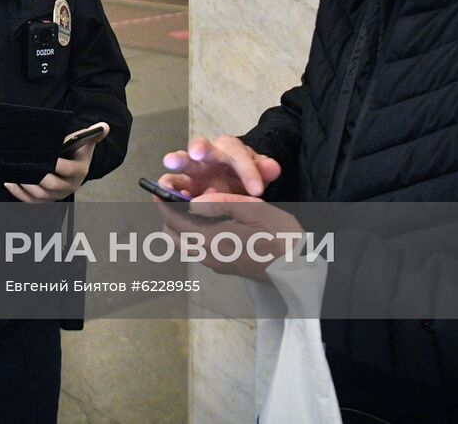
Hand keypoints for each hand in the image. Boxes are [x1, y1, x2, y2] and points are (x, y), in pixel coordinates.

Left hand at [5, 122, 109, 203]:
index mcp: (79, 171)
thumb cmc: (77, 153)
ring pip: (40, 195)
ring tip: (15, 174)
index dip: (58, 165)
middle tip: (27, 167)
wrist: (74, 168)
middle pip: (52, 186)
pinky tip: (10, 182)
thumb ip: (93, 134)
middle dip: (39, 178)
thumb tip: (104, 126)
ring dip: (26, 186)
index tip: (48, 159)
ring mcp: (56, 195)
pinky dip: (19, 193)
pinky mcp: (45, 199)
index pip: (68, 170)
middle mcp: (69, 186)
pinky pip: (31, 201)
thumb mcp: (86, 142)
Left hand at [155, 192, 303, 283]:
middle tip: (175, 197)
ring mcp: (216, 264)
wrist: (299, 269)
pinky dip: (194, 236)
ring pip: (185, 245)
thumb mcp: (253, 209)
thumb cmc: (279, 235)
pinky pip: (199, 251)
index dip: (163, 203)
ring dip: (181, 227)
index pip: (174, 221)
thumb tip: (191, 201)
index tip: (158, 189)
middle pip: (173, 236)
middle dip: (168, 216)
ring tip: (193, 207)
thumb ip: (220, 203)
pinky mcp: (226, 268)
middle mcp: (207, 255)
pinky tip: (210, 222)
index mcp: (211, 239)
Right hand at [159, 135, 280, 197]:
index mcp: (229, 148)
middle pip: (201, 147)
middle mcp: (207, 155)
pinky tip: (164, 199)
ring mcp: (192, 169)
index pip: (237, 153)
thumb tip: (273, 168)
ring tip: (168, 180)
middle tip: (196, 153)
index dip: (247, 171)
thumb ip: (264, 169)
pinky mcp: (182, 184)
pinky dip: (167, 191)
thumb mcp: (258, 171)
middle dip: (198, 149)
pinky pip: (172, 184)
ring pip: (181, 163)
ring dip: (175, 169)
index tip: (257, 191)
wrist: (232, 182)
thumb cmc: (244, 175)